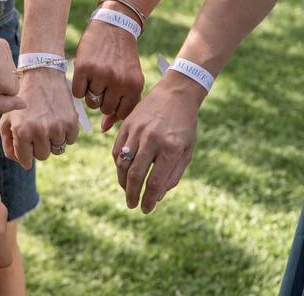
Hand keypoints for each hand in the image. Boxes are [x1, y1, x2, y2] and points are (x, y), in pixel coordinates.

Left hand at [0, 68, 78, 168]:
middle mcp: (39, 130)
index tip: (27, 142)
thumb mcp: (7, 118)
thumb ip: (9, 144)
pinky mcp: (71, 121)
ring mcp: (57, 126)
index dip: (26, 153)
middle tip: (37, 130)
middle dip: (39, 146)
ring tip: (48, 123)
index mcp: (22, 130)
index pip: (26, 159)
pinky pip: (70, 140)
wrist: (42, 75)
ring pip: (58, 149)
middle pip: (43, 156)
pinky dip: (65, 134)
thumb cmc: (22, 99)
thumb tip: (24, 165)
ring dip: (53, 140)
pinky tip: (58, 119)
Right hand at [72, 10, 143, 131]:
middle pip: (104, 109)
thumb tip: (105, 129)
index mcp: (134, 86)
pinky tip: (86, 75)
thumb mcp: (130, 80)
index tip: (113, 94)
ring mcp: (101, 74)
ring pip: (91, 103)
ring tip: (96, 78)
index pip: (120, 114)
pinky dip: (79, 87)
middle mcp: (119, 81)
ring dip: (91, 93)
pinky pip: (78, 93)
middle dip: (102, 99)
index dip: (114, 106)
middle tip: (104, 83)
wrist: (114, 26)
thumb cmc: (123, 58)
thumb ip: (122, 105)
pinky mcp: (84, 68)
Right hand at [112, 71, 205, 212]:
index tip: (146, 209)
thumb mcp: (187, 150)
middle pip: (136, 175)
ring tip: (127, 191)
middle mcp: (152, 139)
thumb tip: (158, 196)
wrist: (175, 94)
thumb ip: (173, 174)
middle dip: (132, 194)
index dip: (149, 199)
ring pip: (123, 164)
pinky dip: (118, 165)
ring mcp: (137, 131)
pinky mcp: (127, 125)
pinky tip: (123, 173)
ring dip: (123, 182)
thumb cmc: (184, 125)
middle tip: (132, 205)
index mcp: (171, 147)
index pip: (155, 182)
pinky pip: (116, 150)